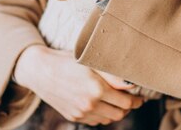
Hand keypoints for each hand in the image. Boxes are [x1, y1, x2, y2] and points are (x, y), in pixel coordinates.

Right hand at [14, 46, 142, 124]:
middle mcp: (89, 104)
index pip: (126, 102)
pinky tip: (101, 104)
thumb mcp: (91, 62)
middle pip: (119, 114)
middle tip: (131, 99)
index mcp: (97, 89)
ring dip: (115, 112)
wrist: (40, 70)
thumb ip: (113, 75)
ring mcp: (81, 113)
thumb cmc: (67, 61)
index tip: (140, 96)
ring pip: (108, 120)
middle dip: (128, 107)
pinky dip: (102, 115)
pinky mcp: (73, 116)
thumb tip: (131, 85)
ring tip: (117, 101)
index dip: (136, 100)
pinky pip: (95, 121)